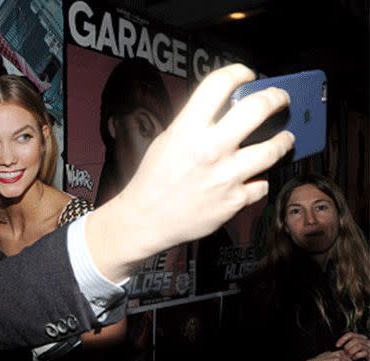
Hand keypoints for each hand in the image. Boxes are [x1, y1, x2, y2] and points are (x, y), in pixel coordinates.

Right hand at [87, 64, 293, 281]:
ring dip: (283, 139)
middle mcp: (210, 149)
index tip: (247, 75)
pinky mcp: (235, 200)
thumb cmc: (154, 179)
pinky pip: (262, 183)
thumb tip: (226, 108)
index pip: (220, 83)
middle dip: (277, 98)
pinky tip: (255, 176)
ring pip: (274, 148)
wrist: (146, 219)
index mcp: (188, 129)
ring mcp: (226, 176)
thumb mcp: (168, 140)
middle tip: (280, 99)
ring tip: (284, 137)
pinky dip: (260, 179)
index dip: (238, 72)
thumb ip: (195, 123)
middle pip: (259, 108)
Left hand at [336, 332, 369, 360]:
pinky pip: (363, 353)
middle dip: (347, 347)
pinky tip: (354, 358)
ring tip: (349, 356)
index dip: (343, 339)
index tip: (337, 345)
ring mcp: (369, 347)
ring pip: (359, 345)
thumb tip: (338, 345)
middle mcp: (366, 341)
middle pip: (355, 340)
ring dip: (351, 352)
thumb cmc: (362, 355)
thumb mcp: (355, 348)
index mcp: (361, 337)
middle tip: (345, 353)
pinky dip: (356, 356)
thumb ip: (349, 345)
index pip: (351, 334)